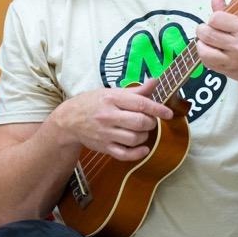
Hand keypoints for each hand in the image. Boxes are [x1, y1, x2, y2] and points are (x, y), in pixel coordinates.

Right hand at [53, 78, 172, 160]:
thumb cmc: (92, 103)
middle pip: (140, 122)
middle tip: (149, 120)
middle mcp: (108, 116)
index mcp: (111, 99)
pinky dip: (138, 153)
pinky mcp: (104, 147)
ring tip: (141, 131)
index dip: (158, 109)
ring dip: (144, 136)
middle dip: (151, 122)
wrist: (69, 119)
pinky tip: (142, 148)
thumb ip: (135, 90)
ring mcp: (105, 133)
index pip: (140, 104)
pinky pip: (125, 154)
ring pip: (135, 139)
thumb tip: (155, 82)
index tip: (168, 113)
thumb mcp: (111, 92)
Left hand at [195, 0, 237, 82]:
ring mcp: (232, 62)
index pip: (215, 18)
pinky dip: (206, 55)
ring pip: (202, 49)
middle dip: (204, 29)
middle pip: (205, 33)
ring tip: (211, 41)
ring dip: (203, 43)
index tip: (220, 21)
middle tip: (212, 30)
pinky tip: (214, 51)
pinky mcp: (227, 72)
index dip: (215, 18)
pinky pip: (205, 62)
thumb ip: (228, 9)